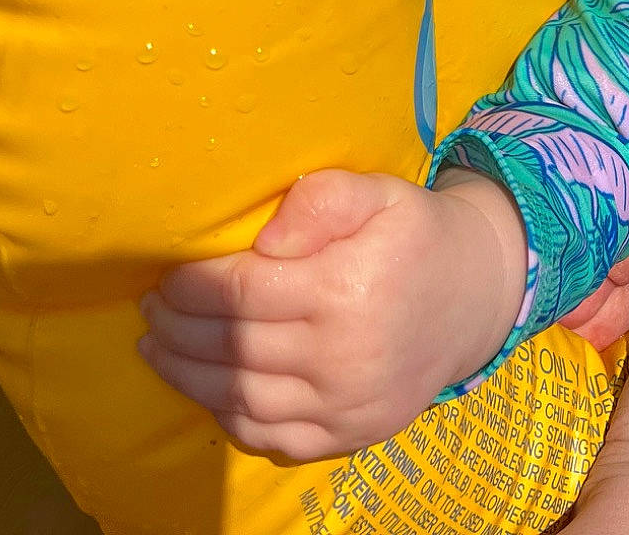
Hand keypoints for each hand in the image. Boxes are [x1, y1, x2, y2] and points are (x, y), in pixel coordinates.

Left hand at [136, 168, 527, 461]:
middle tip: (151, 308)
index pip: (238, 295)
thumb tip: (263, 242)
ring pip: (239, 399)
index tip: (165, 275)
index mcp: (345, 290)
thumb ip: (320, 201)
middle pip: (230, 348)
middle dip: (175, 329)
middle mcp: (344, 357)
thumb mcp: (378, 193)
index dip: (189, 287)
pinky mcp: (351, 434)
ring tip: (158, 347)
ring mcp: (346, 405)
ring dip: (185, 375)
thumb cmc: (415, 235)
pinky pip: (270, 436)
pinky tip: (207, 386)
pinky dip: (227, 415)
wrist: (478, 297)